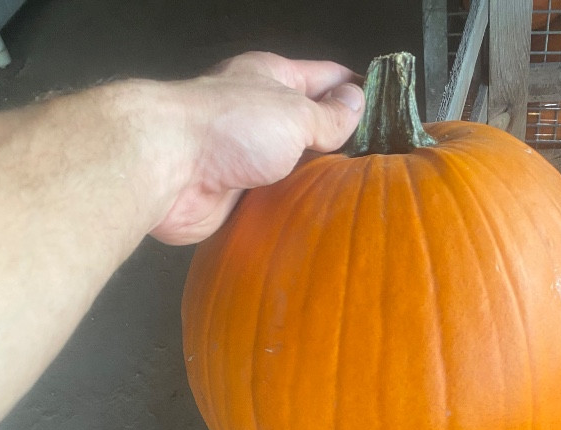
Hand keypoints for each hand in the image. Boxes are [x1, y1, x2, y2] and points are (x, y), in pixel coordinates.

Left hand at [148, 51, 364, 244]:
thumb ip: (328, 116)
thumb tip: (357, 102)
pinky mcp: (232, 195)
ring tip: (357, 197)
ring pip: (290, 168)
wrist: (169, 167)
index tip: (391, 110)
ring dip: (315, 182)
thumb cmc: (231, 126)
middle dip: (341, 142)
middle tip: (382, 165)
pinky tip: (317, 220)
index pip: (326, 76)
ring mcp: (243, 156)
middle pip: (309, 126)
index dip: (357, 89)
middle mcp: (258, 113)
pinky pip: (270, 201)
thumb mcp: (294, 113)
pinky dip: (290, 208)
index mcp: (272, 77)